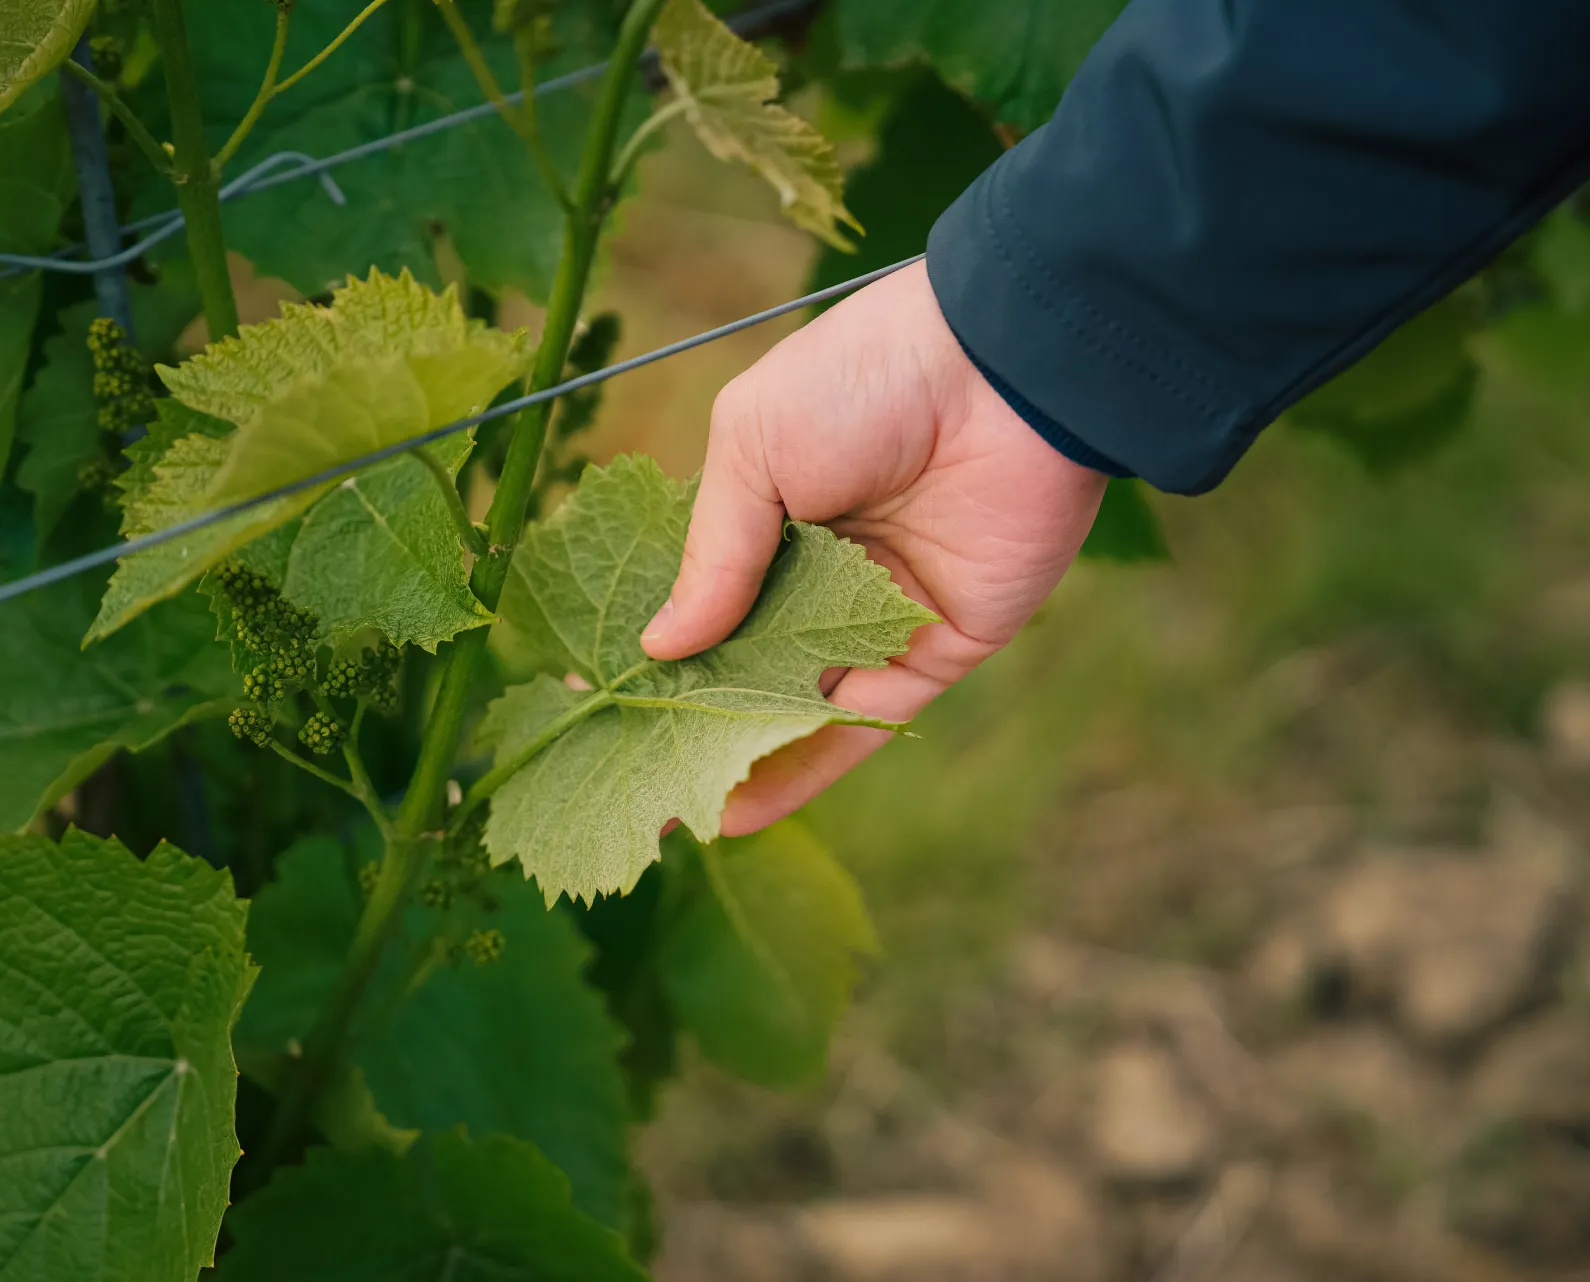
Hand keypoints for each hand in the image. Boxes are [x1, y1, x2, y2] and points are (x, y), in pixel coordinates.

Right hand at [639, 259, 1107, 834]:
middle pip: (745, 661)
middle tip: (621, 777)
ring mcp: (879, 616)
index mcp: (773, 508)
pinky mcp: (936, 650)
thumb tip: (658, 650)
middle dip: (687, 718)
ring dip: (737, 760)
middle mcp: (822, 569)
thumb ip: (712, 554)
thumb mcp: (753, 445)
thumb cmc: (864, 382)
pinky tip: (740, 811)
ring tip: (665, 814)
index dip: (651, 647)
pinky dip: (806, 769)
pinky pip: (864, 725)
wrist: (1002, 372)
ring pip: (797, 705)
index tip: (587, 694)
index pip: (701, 596)